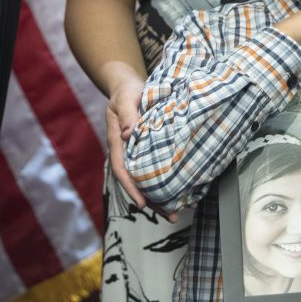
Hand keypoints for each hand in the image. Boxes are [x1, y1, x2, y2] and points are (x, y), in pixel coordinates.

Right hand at [106, 73, 177, 222]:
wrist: (129, 86)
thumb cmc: (127, 92)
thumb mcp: (125, 98)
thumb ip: (126, 114)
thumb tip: (128, 133)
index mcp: (118, 143)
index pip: (123, 171)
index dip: (132, 189)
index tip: (142, 204)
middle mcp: (128, 152)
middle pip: (137, 183)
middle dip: (151, 202)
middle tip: (170, 215)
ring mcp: (138, 153)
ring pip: (147, 180)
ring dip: (161, 197)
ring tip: (178, 211)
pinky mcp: (149, 150)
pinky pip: (156, 169)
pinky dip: (167, 182)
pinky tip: (181, 191)